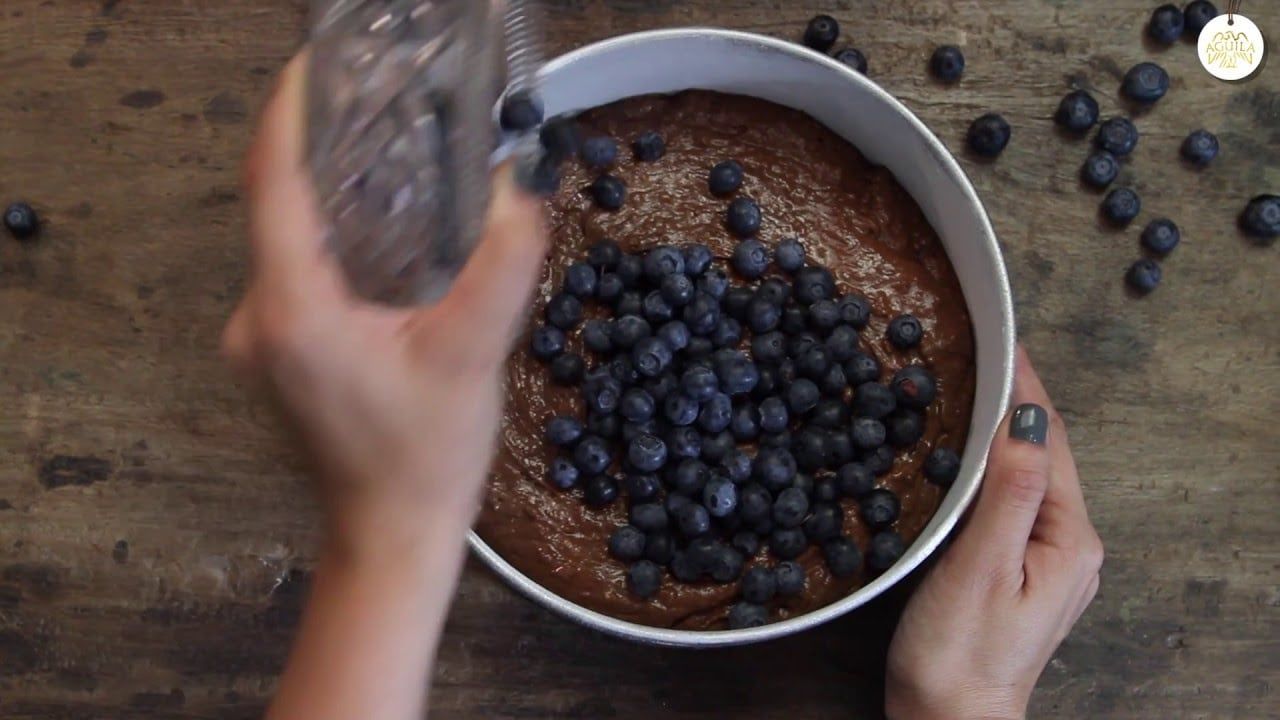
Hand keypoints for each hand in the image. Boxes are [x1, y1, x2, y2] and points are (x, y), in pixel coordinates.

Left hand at [222, 54, 547, 555]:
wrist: (391, 533)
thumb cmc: (423, 459)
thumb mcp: (473, 355)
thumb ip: (503, 265)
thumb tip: (521, 189)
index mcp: (294, 310)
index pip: (272, 184)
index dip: (286, 115)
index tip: (311, 67)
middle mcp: (261, 319)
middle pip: (275, 204)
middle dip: (315, 144)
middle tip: (368, 98)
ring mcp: (263, 339)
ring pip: (285, 238)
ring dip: (324, 192)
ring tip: (378, 148)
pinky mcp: (281, 352)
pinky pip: (293, 269)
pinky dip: (327, 236)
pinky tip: (375, 225)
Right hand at [885, 346, 1102, 719]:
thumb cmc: (960, 654)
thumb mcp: (982, 568)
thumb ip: (1009, 494)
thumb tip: (1025, 421)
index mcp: (1069, 539)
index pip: (1049, 441)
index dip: (1027, 387)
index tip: (1003, 339)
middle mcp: (1069, 546)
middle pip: (1045, 454)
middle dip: (1019, 401)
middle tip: (985, 351)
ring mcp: (1047, 561)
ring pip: (1028, 476)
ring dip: (1006, 430)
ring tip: (977, 387)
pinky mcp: (1019, 573)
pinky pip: (1013, 501)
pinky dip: (994, 466)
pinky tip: (969, 455)